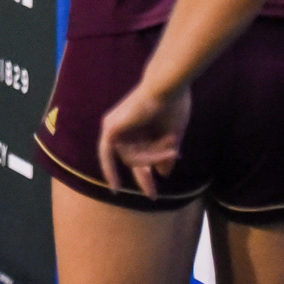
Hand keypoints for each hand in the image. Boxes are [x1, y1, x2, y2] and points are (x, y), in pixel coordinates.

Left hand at [96, 81, 192, 197]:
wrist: (168, 87)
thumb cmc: (173, 105)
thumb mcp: (171, 136)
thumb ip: (165, 156)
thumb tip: (163, 174)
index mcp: (136, 125)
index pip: (138, 154)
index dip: (146, 173)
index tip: (153, 192)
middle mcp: (122, 126)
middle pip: (131, 160)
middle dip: (143, 178)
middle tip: (153, 196)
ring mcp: (114, 126)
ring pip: (131, 158)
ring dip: (153, 157)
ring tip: (172, 148)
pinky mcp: (110, 128)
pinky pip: (122, 154)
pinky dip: (140, 159)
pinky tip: (142, 171)